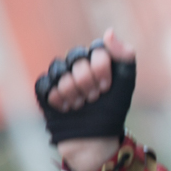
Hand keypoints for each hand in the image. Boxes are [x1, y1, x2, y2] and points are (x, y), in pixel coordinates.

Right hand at [35, 29, 135, 170]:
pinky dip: (58, 99)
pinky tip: (66, 108)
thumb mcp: (125, 84)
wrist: (94, 139)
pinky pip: (45, 84)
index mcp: (97, 58)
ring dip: (73, 92)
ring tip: (80, 105)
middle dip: (87, 82)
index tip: (106, 87)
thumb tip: (109, 32)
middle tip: (93, 97)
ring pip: (60, 71)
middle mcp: (77, 63)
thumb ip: (125, 57)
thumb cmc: (112, 110)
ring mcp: (60, 75)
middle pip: (77, 58)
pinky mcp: (45, 89)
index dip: (100, 69)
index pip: (96, 49)